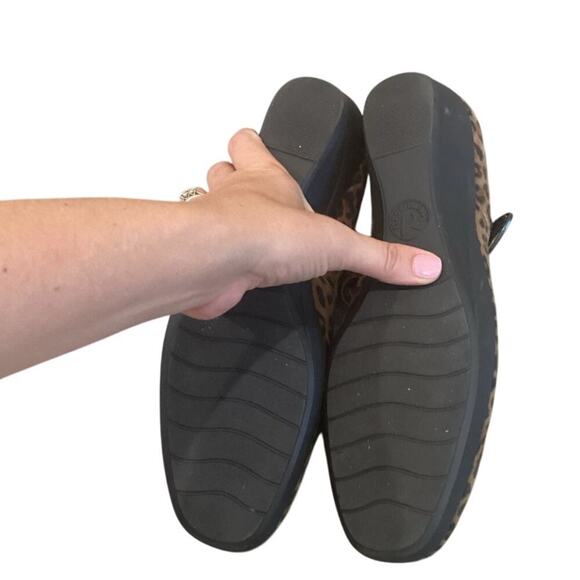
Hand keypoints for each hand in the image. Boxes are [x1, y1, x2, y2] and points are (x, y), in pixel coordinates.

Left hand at [184, 129, 441, 318]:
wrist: (213, 262)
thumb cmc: (264, 233)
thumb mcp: (337, 243)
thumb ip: (380, 256)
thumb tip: (425, 265)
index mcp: (264, 180)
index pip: (249, 144)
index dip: (253, 143)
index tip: (260, 142)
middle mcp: (233, 199)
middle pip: (221, 172)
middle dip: (232, 177)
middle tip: (249, 190)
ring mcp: (213, 228)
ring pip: (207, 210)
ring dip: (221, 217)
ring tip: (244, 233)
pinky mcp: (205, 261)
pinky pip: (209, 257)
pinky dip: (218, 263)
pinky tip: (234, 275)